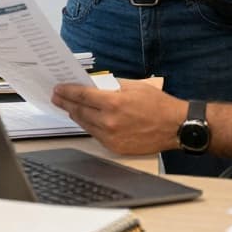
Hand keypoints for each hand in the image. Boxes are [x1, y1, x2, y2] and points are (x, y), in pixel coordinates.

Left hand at [51, 80, 183, 155]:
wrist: (175, 127)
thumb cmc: (158, 105)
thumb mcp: (134, 86)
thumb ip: (111, 85)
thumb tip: (93, 84)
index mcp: (114, 103)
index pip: (82, 96)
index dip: (67, 92)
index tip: (58, 89)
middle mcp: (109, 122)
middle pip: (79, 111)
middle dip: (66, 103)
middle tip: (57, 97)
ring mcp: (111, 137)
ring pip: (85, 124)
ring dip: (75, 115)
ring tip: (68, 107)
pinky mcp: (115, 147)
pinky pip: (95, 135)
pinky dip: (88, 126)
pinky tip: (85, 119)